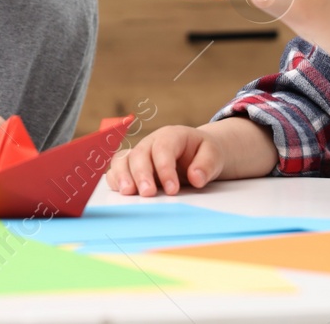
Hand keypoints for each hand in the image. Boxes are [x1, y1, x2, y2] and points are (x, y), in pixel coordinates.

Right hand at [106, 125, 225, 196]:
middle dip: (142, 174)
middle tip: (148, 193)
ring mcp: (139, 154)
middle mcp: (150, 143)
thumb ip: (207, 164)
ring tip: (128, 192)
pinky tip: (120, 191)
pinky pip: (117, 169)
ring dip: (123, 176)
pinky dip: (115, 179)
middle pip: (139, 154)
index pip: (163, 149)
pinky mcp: (132, 168)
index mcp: (171, 135)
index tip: (172, 190)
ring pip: (124, 160)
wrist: (196, 153)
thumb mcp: (214, 154)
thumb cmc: (203, 152)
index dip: (165, 169)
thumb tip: (196, 178)